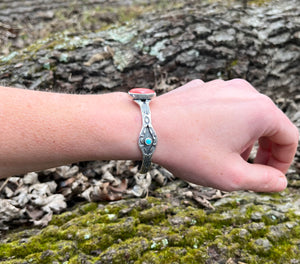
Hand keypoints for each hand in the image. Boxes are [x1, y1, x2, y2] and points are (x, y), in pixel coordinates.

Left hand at [151, 79, 298, 191]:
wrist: (146, 127)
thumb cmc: (188, 150)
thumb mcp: (231, 176)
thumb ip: (263, 181)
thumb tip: (280, 181)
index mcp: (259, 110)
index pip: (289, 137)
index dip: (283, 161)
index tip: (270, 176)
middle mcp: (243, 91)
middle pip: (267, 125)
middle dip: (261, 151)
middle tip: (246, 170)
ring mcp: (221, 86)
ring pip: (244, 116)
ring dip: (241, 139)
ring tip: (221, 156)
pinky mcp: (202, 88)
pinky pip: (222, 108)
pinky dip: (222, 126)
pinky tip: (205, 140)